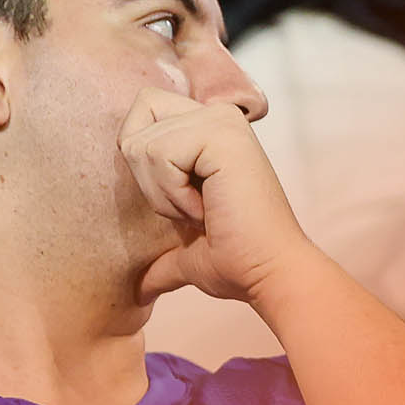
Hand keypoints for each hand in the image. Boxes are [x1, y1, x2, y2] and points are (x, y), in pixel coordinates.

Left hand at [125, 91, 315, 305]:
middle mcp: (216, 115)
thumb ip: (161, 259)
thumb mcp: (188, 253)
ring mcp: (220, 120)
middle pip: (134, 126)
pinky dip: (174, 194)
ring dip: (163, 194)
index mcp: (208, 131)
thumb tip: (138, 290)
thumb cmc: (237, 263)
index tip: (186, 199)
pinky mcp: (222, 133)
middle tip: (194, 207)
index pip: (142, 113)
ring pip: (141, 145)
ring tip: (205, 210)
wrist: (271, 274)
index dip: (142, 161)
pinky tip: (209, 208)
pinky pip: (159, 155)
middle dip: (148, 180)